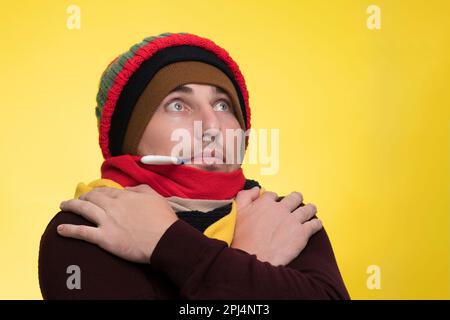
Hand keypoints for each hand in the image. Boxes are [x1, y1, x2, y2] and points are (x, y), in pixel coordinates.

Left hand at [57, 184, 177, 263]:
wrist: (165, 240)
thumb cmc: (164, 220)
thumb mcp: (156, 197)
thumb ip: (141, 189)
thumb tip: (128, 189)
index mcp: (126, 196)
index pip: (107, 191)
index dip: (99, 191)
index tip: (95, 193)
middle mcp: (114, 206)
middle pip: (93, 198)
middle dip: (83, 197)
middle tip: (78, 199)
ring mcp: (107, 221)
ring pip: (84, 210)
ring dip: (71, 207)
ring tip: (63, 206)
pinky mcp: (104, 238)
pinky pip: (82, 233)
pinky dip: (69, 230)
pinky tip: (59, 230)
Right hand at [231, 187, 322, 265]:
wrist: (252, 259)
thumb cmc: (242, 239)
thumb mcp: (237, 213)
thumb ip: (244, 197)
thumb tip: (255, 189)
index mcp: (265, 203)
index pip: (273, 195)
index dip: (274, 199)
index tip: (274, 204)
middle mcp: (280, 208)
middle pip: (294, 198)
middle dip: (295, 199)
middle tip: (296, 202)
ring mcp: (293, 220)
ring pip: (307, 209)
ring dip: (310, 209)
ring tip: (311, 210)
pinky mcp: (302, 233)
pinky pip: (314, 225)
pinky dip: (316, 224)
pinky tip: (317, 225)